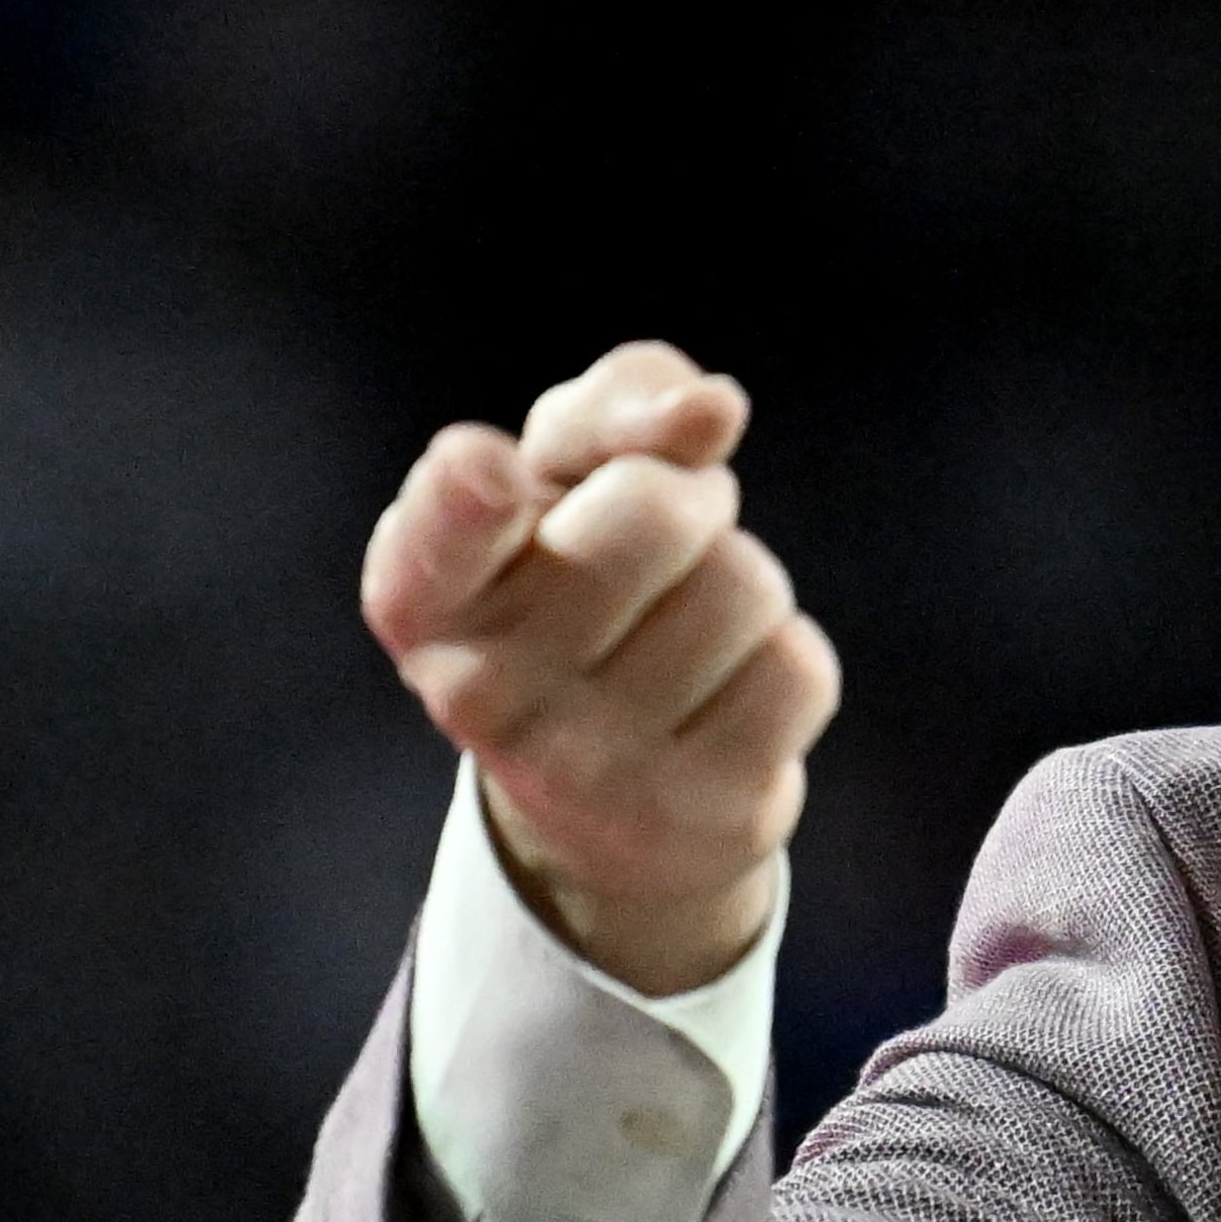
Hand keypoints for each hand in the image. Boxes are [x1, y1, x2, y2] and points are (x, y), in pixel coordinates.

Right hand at [361, 341, 840, 994]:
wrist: (611, 799)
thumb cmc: (583, 584)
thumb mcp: (569, 478)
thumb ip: (618, 406)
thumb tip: (711, 408)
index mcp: (423, 600)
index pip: (443, 528)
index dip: (471, 488)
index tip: (490, 467)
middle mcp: (481, 691)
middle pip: (656, 508)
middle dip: (686, 503)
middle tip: (651, 556)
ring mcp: (589, 767)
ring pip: (743, 586)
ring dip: (736, 588)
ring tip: (678, 637)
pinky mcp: (696, 815)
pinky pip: (797, 669)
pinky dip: (780, 662)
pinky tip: (719, 703)